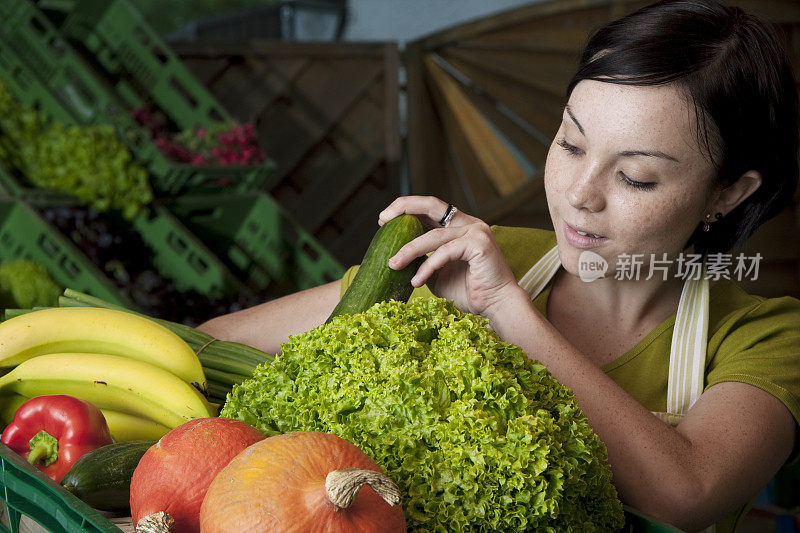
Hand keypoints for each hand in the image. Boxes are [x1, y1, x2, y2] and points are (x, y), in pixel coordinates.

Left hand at [378, 196, 523, 318]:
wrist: (494, 306)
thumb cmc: (467, 291)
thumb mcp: (436, 272)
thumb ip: (421, 259)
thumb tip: (393, 256)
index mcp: (458, 226)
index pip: (429, 208)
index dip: (405, 208)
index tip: (383, 220)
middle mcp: (468, 222)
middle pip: (431, 204)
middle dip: (404, 208)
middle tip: (382, 220)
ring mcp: (476, 230)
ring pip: (434, 235)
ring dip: (409, 249)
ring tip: (393, 264)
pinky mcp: (479, 243)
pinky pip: (444, 252)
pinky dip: (427, 267)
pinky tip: (416, 282)